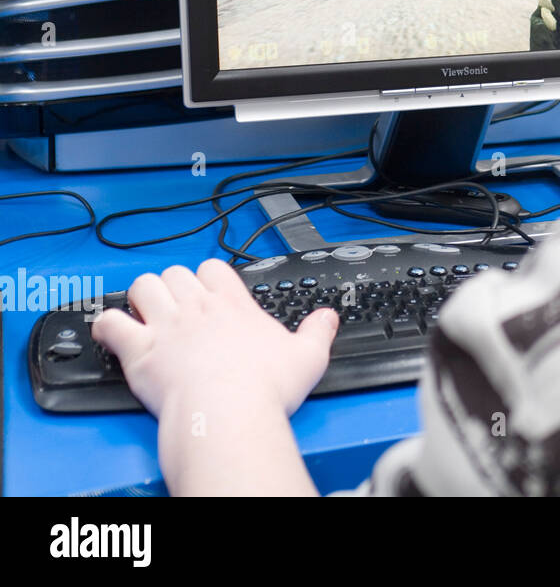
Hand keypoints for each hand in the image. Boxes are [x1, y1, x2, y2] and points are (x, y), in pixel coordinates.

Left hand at [92, 259, 337, 420]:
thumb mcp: (308, 357)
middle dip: (173, 286)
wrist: (228, 413)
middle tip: (177, 308)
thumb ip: (319, 332)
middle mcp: (197, 308)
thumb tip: (329, 318)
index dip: (208, 277)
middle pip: (174, 272)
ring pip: (142, 286)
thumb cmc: (264, 389)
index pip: (213, 267)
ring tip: (146, 313)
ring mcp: (165, 326)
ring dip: (141, 296)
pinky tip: (113, 333)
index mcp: (233, 305)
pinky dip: (107, 325)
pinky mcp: (139, 351)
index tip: (208, 293)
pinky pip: (110, 323)